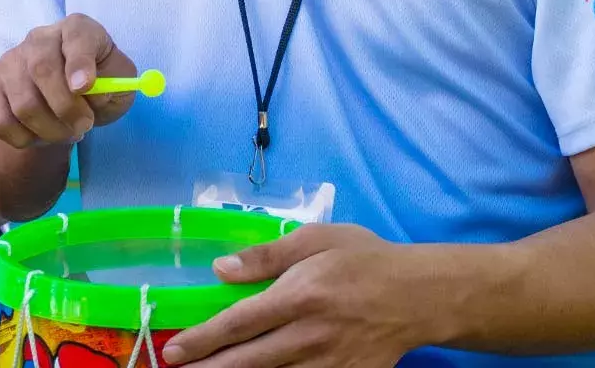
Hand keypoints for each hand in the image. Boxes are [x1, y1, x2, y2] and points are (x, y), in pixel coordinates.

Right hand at [0, 14, 137, 148]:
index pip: (77, 35)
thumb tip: (93, 94)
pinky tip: (39, 134)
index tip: (86, 87)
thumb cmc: (99, 83)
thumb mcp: (119, 82)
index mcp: (77, 28)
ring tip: (65, 132)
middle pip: (42, 70)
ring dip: (49, 130)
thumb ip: (113, 85)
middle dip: (66, 109)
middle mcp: (39, 38)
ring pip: (22, 103)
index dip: (79, 62)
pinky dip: (24, 139)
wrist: (69, 94)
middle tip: (84, 126)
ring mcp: (9, 61)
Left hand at [162, 225, 426, 367]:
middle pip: (248, 361)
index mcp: (301, 295)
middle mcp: (310, 335)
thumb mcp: (317, 239)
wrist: (420, 295)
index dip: (202, 340)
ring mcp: (329, 364)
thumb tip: (220, 269)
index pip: (239, 323)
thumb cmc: (365, 260)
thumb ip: (267, 255)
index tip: (174, 350)